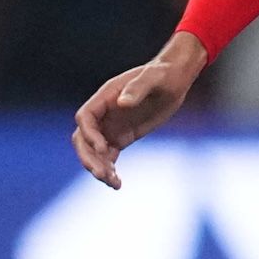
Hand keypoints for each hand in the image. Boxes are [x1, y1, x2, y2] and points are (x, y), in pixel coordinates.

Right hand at [72, 32, 207, 188]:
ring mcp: (110, 127)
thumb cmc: (163, 74)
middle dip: (89, 157)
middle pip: (83, 139)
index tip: (104, 148)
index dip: (89, 134)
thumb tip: (122, 103)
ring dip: (99, 168)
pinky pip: (108, 157)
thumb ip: (137, 89)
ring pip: (94, 152)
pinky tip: (117, 184)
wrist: (174, 80)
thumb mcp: (153, 77)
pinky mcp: (121, 137)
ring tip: (113, 183)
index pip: (85, 118)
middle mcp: (103, 114)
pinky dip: (109, 170)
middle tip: (103, 174)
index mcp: (104, 98)